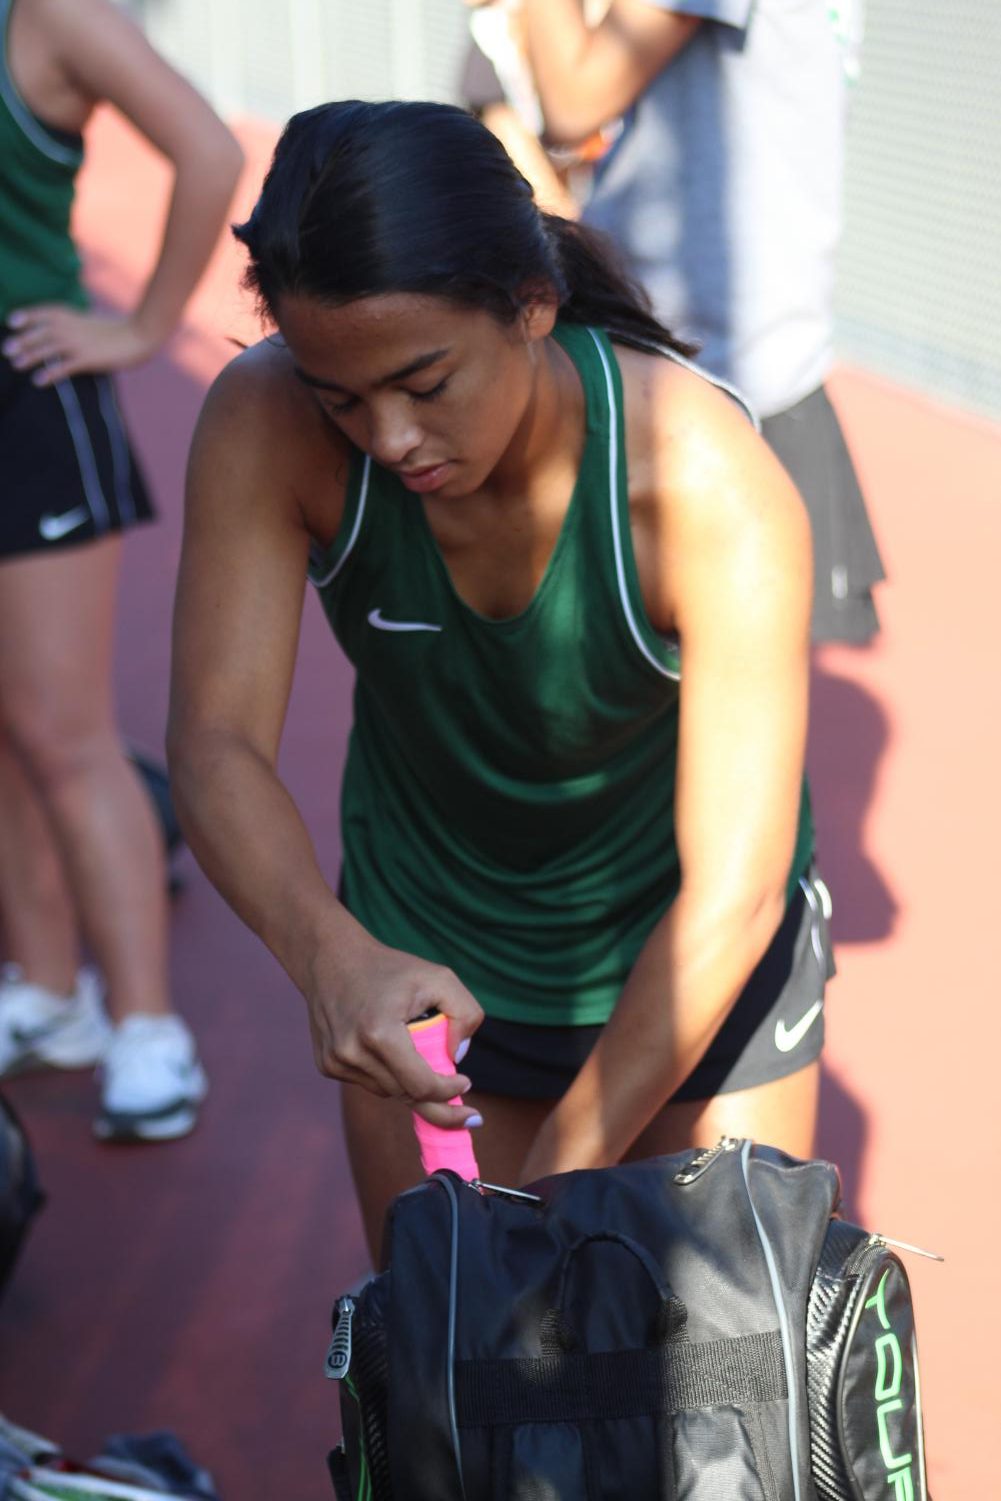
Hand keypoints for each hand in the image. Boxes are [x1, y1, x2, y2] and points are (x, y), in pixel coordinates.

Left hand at [2, 305, 162, 384]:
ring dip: (31, 355)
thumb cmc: (121, 330)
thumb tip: (68, 331)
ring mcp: (81, 343)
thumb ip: (79, 325)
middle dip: (24, 340)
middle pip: (42, 331)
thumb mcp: (95, 323)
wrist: (141, 334)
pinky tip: (39, 381)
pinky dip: (51, 373)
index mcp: (74, 316)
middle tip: (7, 350)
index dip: (28, 316)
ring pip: (49, 347)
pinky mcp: (90, 359)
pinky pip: (65, 366)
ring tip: (16, 364)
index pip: (45, 313)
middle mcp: (74, 327)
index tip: (12, 321)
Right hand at [306, 936, 484, 1130]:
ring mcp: (335, 1062)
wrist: (332, 959)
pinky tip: (386, 1048)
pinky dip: (386, 1073)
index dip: (448, 1092)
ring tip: (414, 1051)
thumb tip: (456, 1056)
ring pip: (388, 1091)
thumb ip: (465, 1014)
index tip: (465, 1083)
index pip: (421, 1086)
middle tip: (463, 1106)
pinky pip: (369, 1083)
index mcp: (380, 1033)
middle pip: (406, 1095)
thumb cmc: (391, 968)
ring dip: (408, 1082)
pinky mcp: (326, 1065)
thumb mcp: (440, 978)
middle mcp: (352, 1052)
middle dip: (436, 1098)